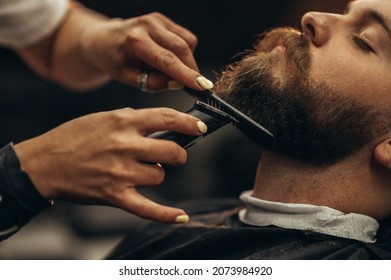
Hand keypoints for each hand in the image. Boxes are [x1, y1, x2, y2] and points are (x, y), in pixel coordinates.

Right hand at [14, 108, 206, 222]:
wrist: (43, 163)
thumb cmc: (72, 138)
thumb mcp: (103, 118)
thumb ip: (132, 120)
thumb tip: (160, 125)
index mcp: (123, 121)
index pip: (167, 118)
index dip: (189, 123)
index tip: (200, 127)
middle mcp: (125, 145)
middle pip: (171, 151)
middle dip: (178, 154)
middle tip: (173, 154)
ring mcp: (120, 172)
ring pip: (159, 175)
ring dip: (156, 173)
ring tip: (140, 171)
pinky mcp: (115, 194)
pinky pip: (147, 207)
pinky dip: (166, 214)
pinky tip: (181, 216)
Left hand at [79, 12, 212, 91]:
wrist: (102, 39)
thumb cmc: (112, 59)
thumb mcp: (125, 77)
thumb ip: (151, 82)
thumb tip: (176, 83)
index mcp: (134, 40)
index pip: (166, 60)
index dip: (186, 74)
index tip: (202, 85)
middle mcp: (147, 25)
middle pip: (181, 48)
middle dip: (191, 70)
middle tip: (192, 86)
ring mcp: (157, 19)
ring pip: (187, 42)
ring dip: (187, 61)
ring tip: (170, 71)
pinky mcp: (164, 20)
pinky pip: (185, 38)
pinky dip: (184, 52)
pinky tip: (170, 59)